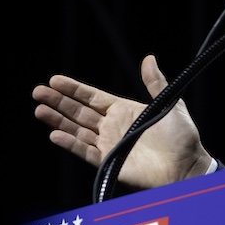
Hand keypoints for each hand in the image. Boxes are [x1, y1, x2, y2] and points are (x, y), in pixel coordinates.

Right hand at [33, 54, 213, 189]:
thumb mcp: (169, 103)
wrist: (186, 166)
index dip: (74, 89)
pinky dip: (70, 143)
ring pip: (77, 130)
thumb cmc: (182, 136)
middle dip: (58, 102)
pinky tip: (55, 134)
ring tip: (39, 109)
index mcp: (125, 111)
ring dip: (58, 121)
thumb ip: (155, 82)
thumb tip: (148, 58)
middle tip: (38, 91)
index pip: (92, 97)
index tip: (55, 80)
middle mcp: (113, 127)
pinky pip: (85, 152)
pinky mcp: (109, 162)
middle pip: (79, 112)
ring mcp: (109, 144)